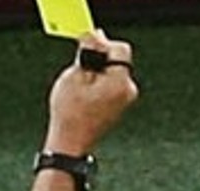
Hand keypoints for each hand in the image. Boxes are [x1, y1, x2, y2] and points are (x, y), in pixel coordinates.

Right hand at [43, 30, 138, 155]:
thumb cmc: (70, 114)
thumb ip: (88, 52)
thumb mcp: (74, 76)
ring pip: (113, 73)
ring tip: (80, 86)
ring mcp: (125, 101)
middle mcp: (128, 91)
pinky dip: (99, 84)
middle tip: (79, 70)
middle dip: (99, 59)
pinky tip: (84, 95)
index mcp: (120, 82)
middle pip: (118, 60)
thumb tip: (94, 37)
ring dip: (97, 72)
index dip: (101, 44)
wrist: (70, 144)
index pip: (119, 49)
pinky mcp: (119, 107)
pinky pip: (112, 85)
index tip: (85, 49)